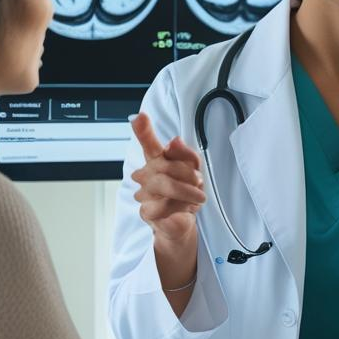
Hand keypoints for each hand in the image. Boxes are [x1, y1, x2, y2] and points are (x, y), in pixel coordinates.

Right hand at [129, 112, 205, 247]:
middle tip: (199, 181)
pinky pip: (164, 205)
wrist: (182, 221)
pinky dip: (181, 205)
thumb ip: (186, 155)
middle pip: (162, 165)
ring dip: (186, 190)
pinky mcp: (147, 211)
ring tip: (198, 196)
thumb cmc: (185, 192)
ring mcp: (144, 193)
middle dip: (187, 173)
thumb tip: (174, 141)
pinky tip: (187, 208)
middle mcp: (146, 174)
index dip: (142, 130)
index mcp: (157, 159)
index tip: (140, 117)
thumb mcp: (194, 171)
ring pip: (163, 184)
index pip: (148, 143)